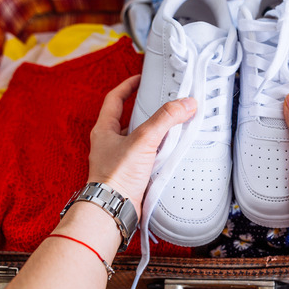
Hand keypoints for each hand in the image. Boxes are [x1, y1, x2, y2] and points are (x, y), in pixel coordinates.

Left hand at [87, 75, 196, 219]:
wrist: (114, 209)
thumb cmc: (115, 177)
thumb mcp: (143, 140)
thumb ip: (165, 119)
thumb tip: (184, 104)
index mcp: (104, 130)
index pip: (114, 99)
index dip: (127, 86)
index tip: (139, 79)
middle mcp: (110, 144)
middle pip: (128, 120)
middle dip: (146, 112)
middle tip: (161, 104)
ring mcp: (120, 161)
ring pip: (139, 141)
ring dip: (155, 135)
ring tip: (171, 128)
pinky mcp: (131, 176)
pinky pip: (147, 159)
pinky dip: (158, 155)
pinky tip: (170, 155)